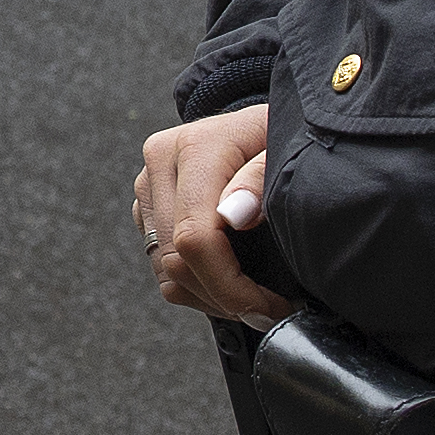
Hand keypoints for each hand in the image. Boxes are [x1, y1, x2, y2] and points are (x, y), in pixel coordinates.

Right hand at [133, 104, 289, 324]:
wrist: (258, 124)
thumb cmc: (278, 136)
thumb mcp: (286, 148)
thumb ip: (261, 177)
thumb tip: (234, 215)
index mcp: (195, 147)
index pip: (195, 236)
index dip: (230, 285)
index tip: (268, 307)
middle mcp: (161, 164)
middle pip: (175, 259)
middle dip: (224, 298)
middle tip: (270, 311)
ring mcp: (149, 186)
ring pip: (164, 270)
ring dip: (209, 297)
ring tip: (253, 298)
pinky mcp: (148, 206)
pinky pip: (160, 265)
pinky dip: (195, 285)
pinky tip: (230, 281)